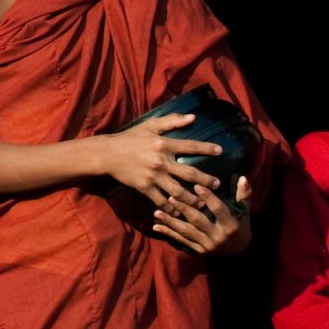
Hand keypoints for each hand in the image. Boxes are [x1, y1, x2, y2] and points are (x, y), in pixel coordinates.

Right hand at [103, 113, 222, 206]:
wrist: (108, 154)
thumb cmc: (130, 137)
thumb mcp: (150, 125)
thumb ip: (172, 121)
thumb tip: (192, 117)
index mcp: (163, 144)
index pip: (190, 146)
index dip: (207, 148)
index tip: (220, 151)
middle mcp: (161, 161)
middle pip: (189, 173)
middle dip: (205, 180)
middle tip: (216, 184)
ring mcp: (153, 176)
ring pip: (178, 191)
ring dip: (192, 199)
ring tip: (202, 203)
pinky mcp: (144, 188)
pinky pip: (161, 200)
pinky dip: (171, 207)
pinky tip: (178, 211)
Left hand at [151, 174, 250, 255]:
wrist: (238, 249)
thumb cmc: (240, 223)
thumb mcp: (244, 210)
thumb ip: (243, 194)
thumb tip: (243, 178)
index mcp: (230, 225)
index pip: (218, 209)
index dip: (208, 197)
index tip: (196, 185)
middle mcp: (218, 236)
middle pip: (198, 220)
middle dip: (183, 208)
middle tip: (170, 195)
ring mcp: (207, 245)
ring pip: (186, 231)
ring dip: (170, 222)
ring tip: (157, 212)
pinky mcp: (199, 250)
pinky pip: (182, 240)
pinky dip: (168, 233)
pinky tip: (156, 226)